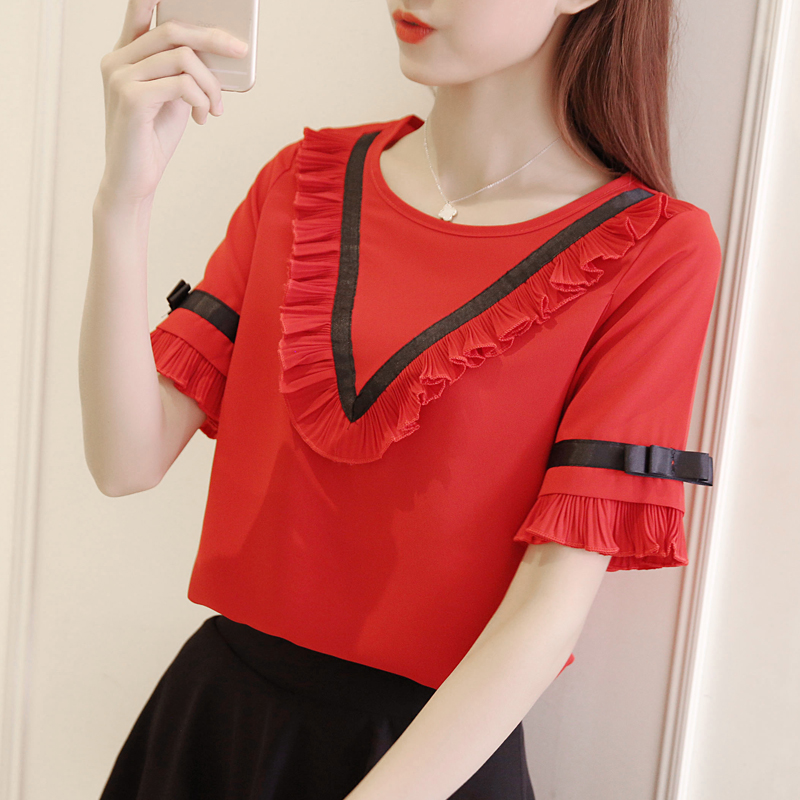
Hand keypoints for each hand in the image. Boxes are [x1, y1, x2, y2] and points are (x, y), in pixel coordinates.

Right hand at [98, 0, 248, 204]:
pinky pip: (183, 84)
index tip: (206, 2)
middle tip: (241, 52)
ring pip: (184, 57)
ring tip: (215, 108)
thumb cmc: (153, 139)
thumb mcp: (172, 97)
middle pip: (174, 29)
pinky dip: (202, 100)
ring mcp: (120, 77)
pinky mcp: (132, 98)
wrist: (134, 181)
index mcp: (124, 54)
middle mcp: (116, 60)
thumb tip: (219, 50)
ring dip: (211, 84)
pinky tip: (203, 118)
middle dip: (214, 38)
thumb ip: (184, 71)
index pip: (141, 7)